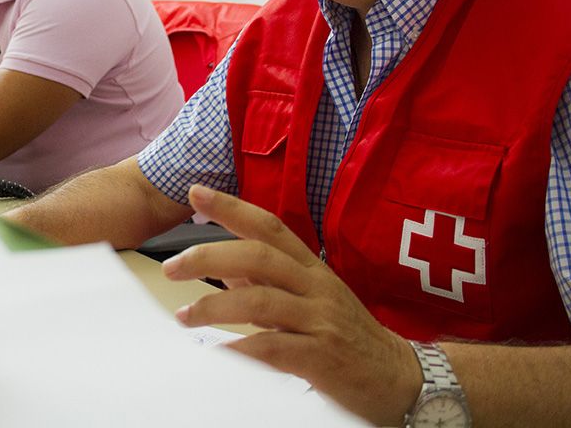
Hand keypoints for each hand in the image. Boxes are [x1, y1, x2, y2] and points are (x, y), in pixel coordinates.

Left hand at [162, 185, 420, 425]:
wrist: (398, 379)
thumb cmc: (348, 336)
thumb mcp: (311, 299)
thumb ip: (268, 282)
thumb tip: (224, 266)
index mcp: (311, 268)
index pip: (269, 227)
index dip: (232, 207)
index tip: (195, 191)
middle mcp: (316, 287)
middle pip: (258, 257)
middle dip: (209, 256)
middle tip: (172, 266)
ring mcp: (320, 320)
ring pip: (260, 301)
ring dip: (215, 306)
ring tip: (184, 315)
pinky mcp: (322, 357)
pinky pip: (274, 348)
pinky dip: (241, 348)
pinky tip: (218, 351)